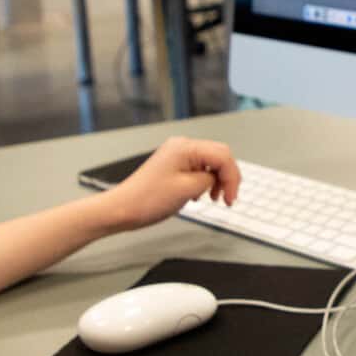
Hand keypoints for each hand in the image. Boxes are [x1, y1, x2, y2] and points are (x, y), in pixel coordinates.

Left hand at [97, 136, 239, 230]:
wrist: (123, 209)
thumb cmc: (148, 199)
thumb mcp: (187, 189)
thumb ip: (210, 179)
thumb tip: (218, 178)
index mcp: (185, 147)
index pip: (223, 155)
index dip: (232, 178)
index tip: (231, 198)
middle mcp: (182, 146)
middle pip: (219, 156)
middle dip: (226, 178)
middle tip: (227, 199)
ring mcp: (177, 155)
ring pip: (210, 163)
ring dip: (216, 181)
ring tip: (211, 198)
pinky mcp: (173, 165)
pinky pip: (198, 169)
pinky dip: (205, 182)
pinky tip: (199, 195)